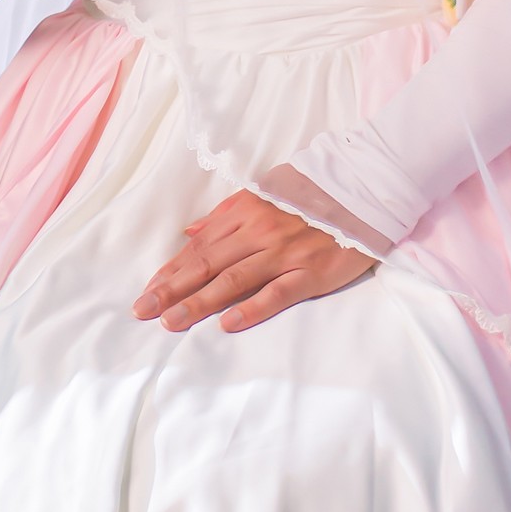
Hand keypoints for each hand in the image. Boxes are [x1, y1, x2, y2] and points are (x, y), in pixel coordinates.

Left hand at [134, 189, 375, 336]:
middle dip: (171, 289)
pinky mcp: (312, 272)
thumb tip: (189, 233)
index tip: (146, 291)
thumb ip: (225, 216)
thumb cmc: (313, 194)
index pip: (199, 247)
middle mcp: (259, 232)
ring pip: (233, 279)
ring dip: (199, 301)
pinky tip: (227, 323)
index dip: (170, 271)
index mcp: (245, 212)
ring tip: (171, 321)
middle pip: (207, 264)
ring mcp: (285, 253)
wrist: (367, 188)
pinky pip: (277, 292)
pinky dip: (251, 307)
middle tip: (143, 311)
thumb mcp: (264, 193)